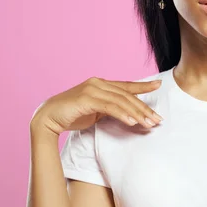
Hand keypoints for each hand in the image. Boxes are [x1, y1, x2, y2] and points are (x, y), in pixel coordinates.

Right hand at [30, 77, 163, 135]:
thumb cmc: (71, 115)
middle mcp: (98, 83)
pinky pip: (110, 107)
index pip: (126, 86)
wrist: (47, 118)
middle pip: (127, 96)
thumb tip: (128, 114)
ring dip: (137, 113)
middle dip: (144, 108)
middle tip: (158, 119)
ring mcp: (92, 89)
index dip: (143, 86)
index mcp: (101, 84)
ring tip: (149, 123)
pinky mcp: (87, 99)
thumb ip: (110, 108)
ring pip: (121, 101)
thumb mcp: (95, 111)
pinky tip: (132, 122)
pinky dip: (123, 114)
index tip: (159, 85)